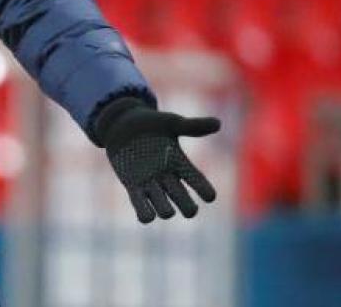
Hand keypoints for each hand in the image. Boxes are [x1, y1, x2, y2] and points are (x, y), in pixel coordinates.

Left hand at [93, 97, 219, 222]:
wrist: (121, 123)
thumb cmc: (150, 122)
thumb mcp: (171, 122)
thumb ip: (192, 126)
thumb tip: (218, 123)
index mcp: (180, 163)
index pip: (197, 180)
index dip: (204, 190)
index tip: (209, 196)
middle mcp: (167, 177)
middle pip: (182, 199)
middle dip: (187, 206)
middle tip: (189, 210)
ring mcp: (150, 182)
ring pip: (162, 206)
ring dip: (165, 210)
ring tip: (167, 211)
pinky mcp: (132, 185)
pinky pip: (139, 204)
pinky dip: (144, 212)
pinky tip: (147, 218)